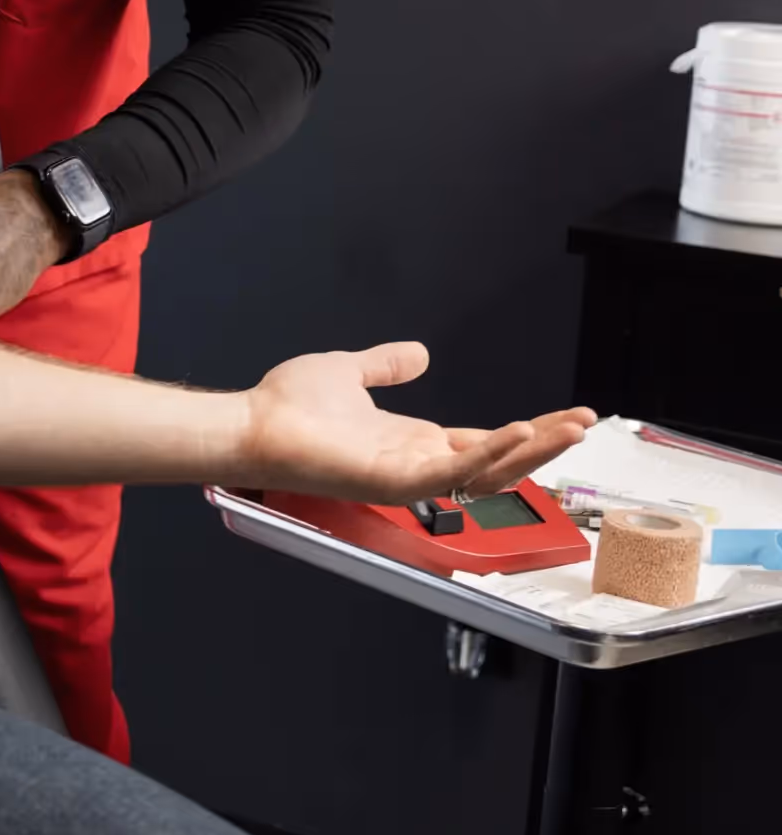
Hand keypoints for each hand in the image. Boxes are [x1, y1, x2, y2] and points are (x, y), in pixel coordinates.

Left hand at [238, 342, 594, 501]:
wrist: (250, 422)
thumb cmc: (288, 406)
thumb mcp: (349, 372)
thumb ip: (386, 365)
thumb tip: (420, 353)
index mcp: (414, 441)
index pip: (485, 440)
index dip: (528, 430)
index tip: (567, 415)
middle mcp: (418, 463)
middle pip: (498, 462)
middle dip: (545, 444)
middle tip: (585, 423)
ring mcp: (408, 476)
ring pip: (485, 473)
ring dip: (531, 451)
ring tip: (570, 428)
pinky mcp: (393, 481)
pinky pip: (451, 472)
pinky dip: (487, 454)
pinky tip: (519, 432)